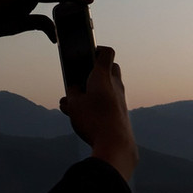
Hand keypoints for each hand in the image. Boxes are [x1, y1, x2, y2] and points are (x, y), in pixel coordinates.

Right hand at [59, 47, 137, 181]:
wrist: (115, 143)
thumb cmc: (93, 119)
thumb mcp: (73, 104)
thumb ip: (72, 93)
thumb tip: (74, 89)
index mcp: (103, 75)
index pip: (106, 52)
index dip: (96, 49)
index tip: (86, 52)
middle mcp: (115, 84)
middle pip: (109, 68)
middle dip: (95, 71)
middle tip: (79, 79)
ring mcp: (120, 98)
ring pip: (107, 87)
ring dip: (93, 91)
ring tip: (71, 104)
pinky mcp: (120, 112)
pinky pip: (108, 102)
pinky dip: (96, 104)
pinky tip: (80, 117)